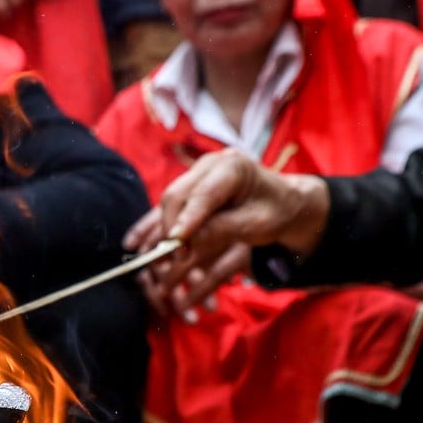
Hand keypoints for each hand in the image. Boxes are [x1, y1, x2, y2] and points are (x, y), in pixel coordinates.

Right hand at [143, 149, 329, 295]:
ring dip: (163, 230)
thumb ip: (223, 229)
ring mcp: (197, 173)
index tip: (176, 244)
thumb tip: (188, 241)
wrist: (284, 203)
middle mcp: (210, 164)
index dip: (186, 220)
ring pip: (169, 201)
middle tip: (175, 259)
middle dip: (171, 228)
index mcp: (232, 166)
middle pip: (177, 194)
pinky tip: (139, 243)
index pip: (202, 194)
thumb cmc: (277, 213)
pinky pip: (168, 206)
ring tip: (162, 256)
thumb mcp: (257, 225)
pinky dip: (156, 225)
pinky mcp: (191, 187)